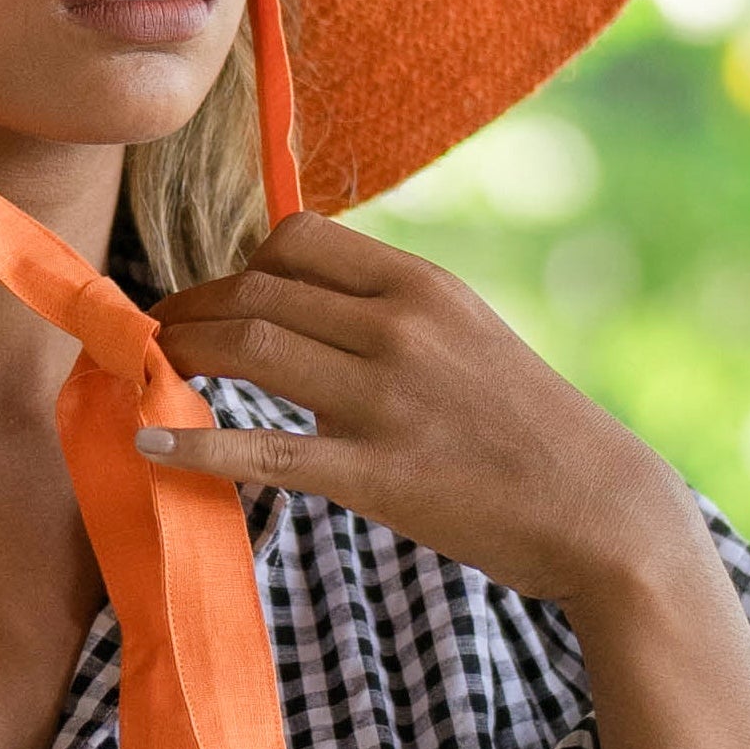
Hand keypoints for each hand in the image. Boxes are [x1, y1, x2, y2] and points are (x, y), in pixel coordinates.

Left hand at [135, 209, 693, 609]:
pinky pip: (263, 449)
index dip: (237, 263)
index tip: (215, 296)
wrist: (601, 510)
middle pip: (254, 289)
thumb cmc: (526, 422)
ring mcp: (385, 399)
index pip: (295, 238)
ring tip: (148, 369)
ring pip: (247, 348)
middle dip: (189, 307)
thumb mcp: (466, 330)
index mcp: (420, 285)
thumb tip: (298, 293)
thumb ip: (388, 306)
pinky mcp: (374, 473)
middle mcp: (398, 328)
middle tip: (156, 333)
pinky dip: (196, 443)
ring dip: (180, 353)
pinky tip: (151, 444)